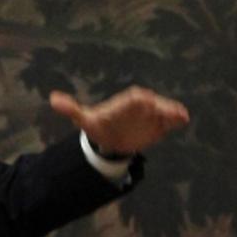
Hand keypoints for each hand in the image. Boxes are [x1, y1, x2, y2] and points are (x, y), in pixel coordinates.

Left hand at [50, 87, 188, 155]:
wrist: (110, 138)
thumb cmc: (99, 125)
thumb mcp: (84, 119)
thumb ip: (71, 109)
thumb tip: (53, 99)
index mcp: (125, 101)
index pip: (135, 97)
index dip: (141, 99)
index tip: (147, 100)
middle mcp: (140, 105)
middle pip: (153, 102)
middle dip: (161, 106)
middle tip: (170, 111)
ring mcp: (151, 114)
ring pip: (163, 111)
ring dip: (172, 112)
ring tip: (181, 116)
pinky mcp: (158, 124)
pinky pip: (168, 120)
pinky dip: (175, 119)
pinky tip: (183, 120)